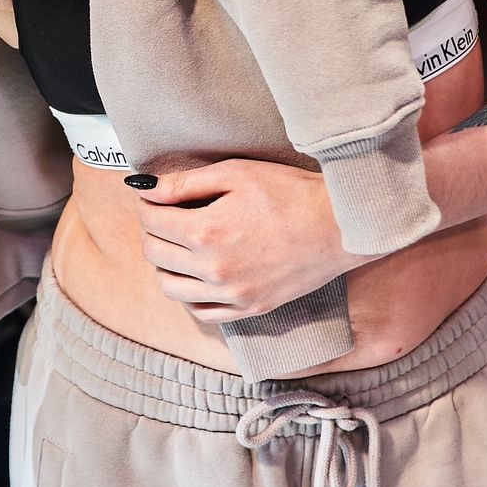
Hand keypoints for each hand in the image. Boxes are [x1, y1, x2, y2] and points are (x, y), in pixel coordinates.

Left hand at [132, 159, 369, 323]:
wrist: (342, 226)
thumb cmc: (292, 193)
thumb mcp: (235, 174)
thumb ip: (184, 184)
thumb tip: (145, 189)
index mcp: (205, 233)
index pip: (151, 221)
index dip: (147, 204)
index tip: (154, 197)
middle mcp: (213, 271)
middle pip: (155, 254)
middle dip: (152, 231)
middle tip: (163, 216)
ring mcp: (232, 295)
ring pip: (171, 288)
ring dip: (164, 265)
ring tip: (177, 245)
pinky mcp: (250, 309)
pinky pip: (202, 312)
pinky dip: (190, 296)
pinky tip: (196, 276)